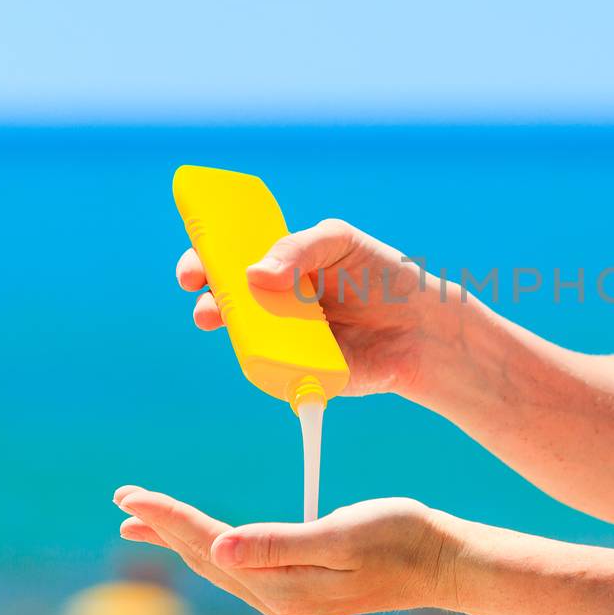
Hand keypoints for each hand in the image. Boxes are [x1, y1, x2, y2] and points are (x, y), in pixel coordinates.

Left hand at [113, 485, 460, 614]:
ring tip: (144, 519)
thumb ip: (280, 543)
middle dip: (163, 526)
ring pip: (220, 564)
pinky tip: (204, 538)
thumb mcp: (342, 533)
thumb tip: (220, 548)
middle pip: (206, 557)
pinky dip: (212, 546)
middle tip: (123, 500)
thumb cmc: (401, 537)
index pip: (211, 544)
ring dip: (181, 538)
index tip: (130, 495)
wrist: (443, 562)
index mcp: (283, 587)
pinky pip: (240, 568)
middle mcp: (278, 601)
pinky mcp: (301, 592)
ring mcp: (289, 601)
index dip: (168, 517)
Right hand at [175, 219, 454, 397]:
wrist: (420, 324)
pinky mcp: (299, 372)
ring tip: (236, 324)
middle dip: (208, 301)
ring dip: (233, 334)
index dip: (203, 263)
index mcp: (277, 267)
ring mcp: (283, 340)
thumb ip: (299, 248)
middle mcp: (273, 304)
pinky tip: (278, 354)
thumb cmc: (380, 275)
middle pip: (224, 303)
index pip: (227, 261)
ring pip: (243, 338)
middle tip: (209, 302)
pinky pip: (272, 371)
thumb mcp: (339, 242)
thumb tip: (255, 274)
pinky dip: (267, 363)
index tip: (193, 269)